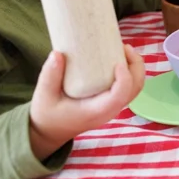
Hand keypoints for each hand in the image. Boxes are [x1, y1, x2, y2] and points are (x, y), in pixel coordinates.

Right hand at [29, 44, 145, 160]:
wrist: (49, 132)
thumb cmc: (47, 115)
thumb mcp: (43, 96)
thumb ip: (49, 76)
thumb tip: (57, 54)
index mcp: (96, 111)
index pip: (120, 95)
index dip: (124, 78)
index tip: (118, 61)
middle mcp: (109, 110)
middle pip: (134, 88)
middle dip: (135, 65)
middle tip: (123, 47)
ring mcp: (113, 107)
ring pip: (135, 88)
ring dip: (135, 67)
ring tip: (123, 49)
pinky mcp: (111, 102)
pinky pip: (129, 87)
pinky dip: (130, 72)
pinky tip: (119, 58)